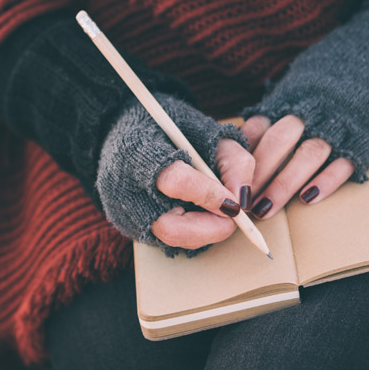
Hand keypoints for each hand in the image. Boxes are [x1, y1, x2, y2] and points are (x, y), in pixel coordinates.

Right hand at [96, 93, 253, 254]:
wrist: (125, 130)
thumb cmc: (170, 129)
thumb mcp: (207, 130)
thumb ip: (231, 160)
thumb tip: (244, 199)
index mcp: (138, 151)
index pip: (176, 181)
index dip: (210, 195)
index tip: (236, 204)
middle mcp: (124, 188)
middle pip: (170, 227)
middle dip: (211, 228)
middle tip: (233, 216)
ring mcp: (124, 212)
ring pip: (171, 239)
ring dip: (204, 230)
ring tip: (217, 209)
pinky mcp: (128, 227)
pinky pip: (166, 241)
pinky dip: (190, 231)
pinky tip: (198, 212)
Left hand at [236, 5, 368, 218]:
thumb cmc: (335, 75)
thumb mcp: (301, 82)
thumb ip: (276, 106)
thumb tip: (246, 132)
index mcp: (292, 98)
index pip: (259, 128)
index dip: (242, 156)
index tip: (227, 178)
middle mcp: (312, 111)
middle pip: (277, 143)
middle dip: (257, 175)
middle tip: (239, 203)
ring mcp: (339, 125)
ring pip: (306, 156)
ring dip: (282, 185)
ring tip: (264, 209)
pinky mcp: (364, 138)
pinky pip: (343, 162)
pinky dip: (326, 181)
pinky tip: (308, 199)